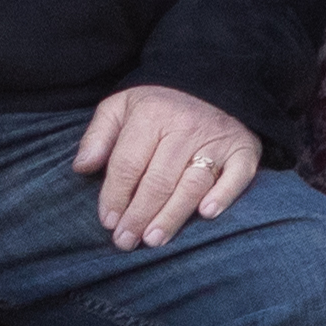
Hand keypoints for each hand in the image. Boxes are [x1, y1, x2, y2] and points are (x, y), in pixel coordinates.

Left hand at [74, 83, 263, 250]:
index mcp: (152, 115)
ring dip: (172, 215)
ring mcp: (216, 139)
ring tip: (153, 239)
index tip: (108, 222)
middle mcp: (186, 127)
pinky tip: (206, 214)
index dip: (115, 196)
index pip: (128, 164)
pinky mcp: (244, 149)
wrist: (213, 84)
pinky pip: (237, 176)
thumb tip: (82, 167)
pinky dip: (223, 195)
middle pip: (158, 180)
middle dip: (138, 215)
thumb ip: (98, 136)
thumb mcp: (121, 107)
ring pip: (192, 184)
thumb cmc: (160, 105)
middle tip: (126, 242)